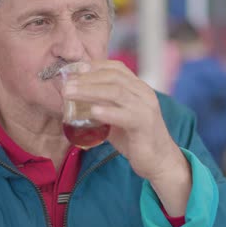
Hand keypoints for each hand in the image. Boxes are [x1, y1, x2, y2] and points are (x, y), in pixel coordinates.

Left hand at [63, 60, 191, 215]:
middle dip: (86, 78)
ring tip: (70, 93)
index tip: (74, 70)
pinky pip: (124, 114)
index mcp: (138, 88)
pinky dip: (107, 111)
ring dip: (89, 91)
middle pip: (113, 77)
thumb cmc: (135, 138)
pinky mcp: (144, 124)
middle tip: (66, 84)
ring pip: (116, 92)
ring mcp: (145, 108)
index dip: (94, 66)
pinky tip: (92, 111)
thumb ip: (102, 107)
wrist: (159, 160)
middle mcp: (143, 93)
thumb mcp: (116, 117)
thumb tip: (75, 102)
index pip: (116, 68)